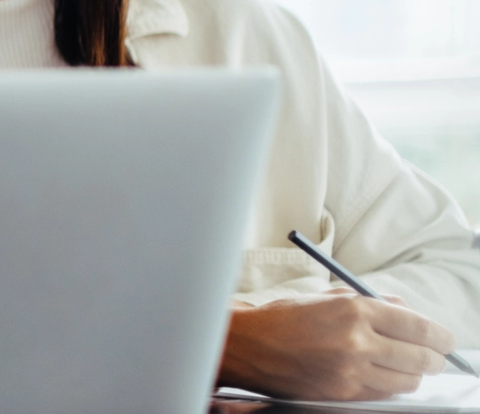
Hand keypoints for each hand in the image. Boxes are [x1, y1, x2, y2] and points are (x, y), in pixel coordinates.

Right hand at [220, 289, 454, 400]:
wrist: (245, 346)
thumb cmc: (283, 318)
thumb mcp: (327, 297)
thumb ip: (371, 302)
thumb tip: (408, 314)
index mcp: (354, 309)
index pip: (418, 326)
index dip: (441, 336)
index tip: (446, 340)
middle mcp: (356, 341)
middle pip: (421, 358)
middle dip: (435, 358)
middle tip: (435, 356)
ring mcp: (349, 371)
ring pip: (407, 381)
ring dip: (413, 374)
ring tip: (407, 366)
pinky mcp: (341, 393)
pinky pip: (383, 394)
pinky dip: (390, 385)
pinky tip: (382, 375)